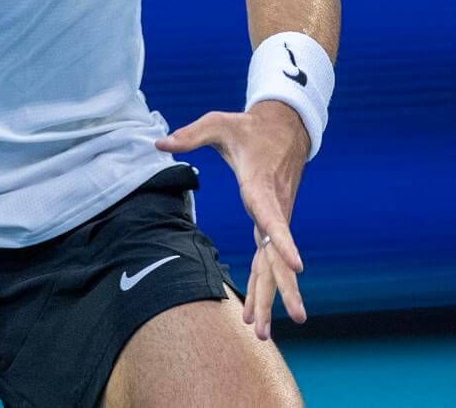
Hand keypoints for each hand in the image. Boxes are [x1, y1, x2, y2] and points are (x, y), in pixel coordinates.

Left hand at [157, 101, 311, 341]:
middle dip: (282, 288)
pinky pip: (269, 258)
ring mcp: (276, 217)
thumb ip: (189, 135)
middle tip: (292, 321)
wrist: (285, 128)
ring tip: (262, 333)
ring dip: (271, 298)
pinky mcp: (273, 223)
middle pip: (278, 254)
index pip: (273, 218)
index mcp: (260, 186)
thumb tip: (158, 143)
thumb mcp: (217, 122)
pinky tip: (257, 314)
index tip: (297, 266)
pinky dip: (266, 286)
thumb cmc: (248, 127)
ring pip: (274, 263)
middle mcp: (273, 207)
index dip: (284, 242)